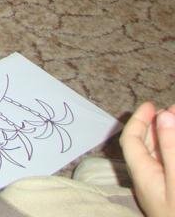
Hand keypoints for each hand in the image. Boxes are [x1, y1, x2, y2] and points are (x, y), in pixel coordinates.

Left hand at [121, 101, 174, 216]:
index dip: (140, 120)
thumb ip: (171, 149)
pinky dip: (173, 155)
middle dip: (159, 126)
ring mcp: (163, 190)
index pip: (132, 141)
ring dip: (169, 140)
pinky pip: (171, 170)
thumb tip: (164, 115)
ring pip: (162, 158)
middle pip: (148, 147)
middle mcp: (151, 182)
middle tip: (173, 109)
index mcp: (145, 176)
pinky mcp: (172, 197)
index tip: (151, 104)